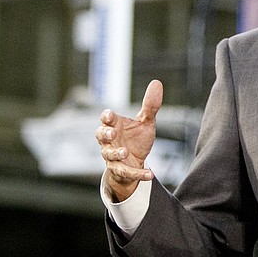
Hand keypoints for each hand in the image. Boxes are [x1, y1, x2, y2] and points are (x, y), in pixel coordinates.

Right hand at [96, 80, 162, 201]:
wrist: (136, 162)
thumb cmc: (136, 139)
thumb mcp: (146, 122)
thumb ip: (150, 106)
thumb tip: (157, 82)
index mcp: (115, 126)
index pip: (106, 119)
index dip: (107, 117)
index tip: (110, 115)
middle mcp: (110, 141)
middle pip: (100, 136)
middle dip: (104, 134)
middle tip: (112, 133)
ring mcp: (112, 157)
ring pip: (109, 155)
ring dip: (116, 153)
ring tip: (125, 151)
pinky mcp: (120, 171)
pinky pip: (126, 173)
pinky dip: (137, 174)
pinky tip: (150, 174)